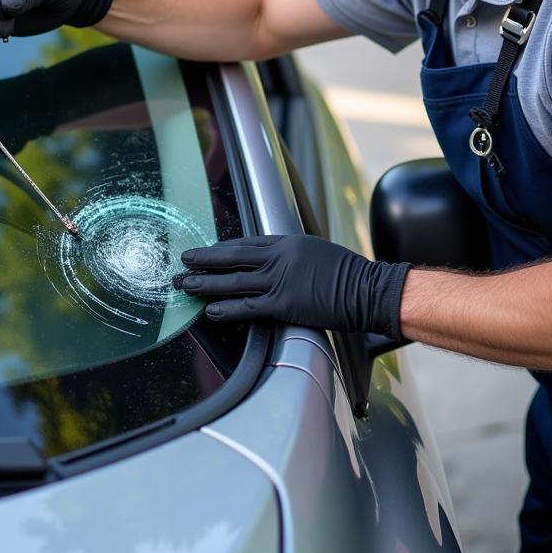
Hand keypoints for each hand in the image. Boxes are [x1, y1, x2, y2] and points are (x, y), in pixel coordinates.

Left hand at [173, 234, 410, 337]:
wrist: (367, 289)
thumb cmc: (348, 273)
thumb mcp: (317, 251)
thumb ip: (294, 256)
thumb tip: (279, 262)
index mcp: (288, 242)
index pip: (246, 243)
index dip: (223, 248)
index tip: (207, 251)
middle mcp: (280, 257)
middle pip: (233, 257)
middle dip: (205, 259)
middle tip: (183, 260)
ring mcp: (280, 280)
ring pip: (234, 281)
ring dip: (206, 283)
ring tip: (185, 284)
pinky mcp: (284, 305)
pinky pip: (249, 307)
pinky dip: (227, 309)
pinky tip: (210, 310)